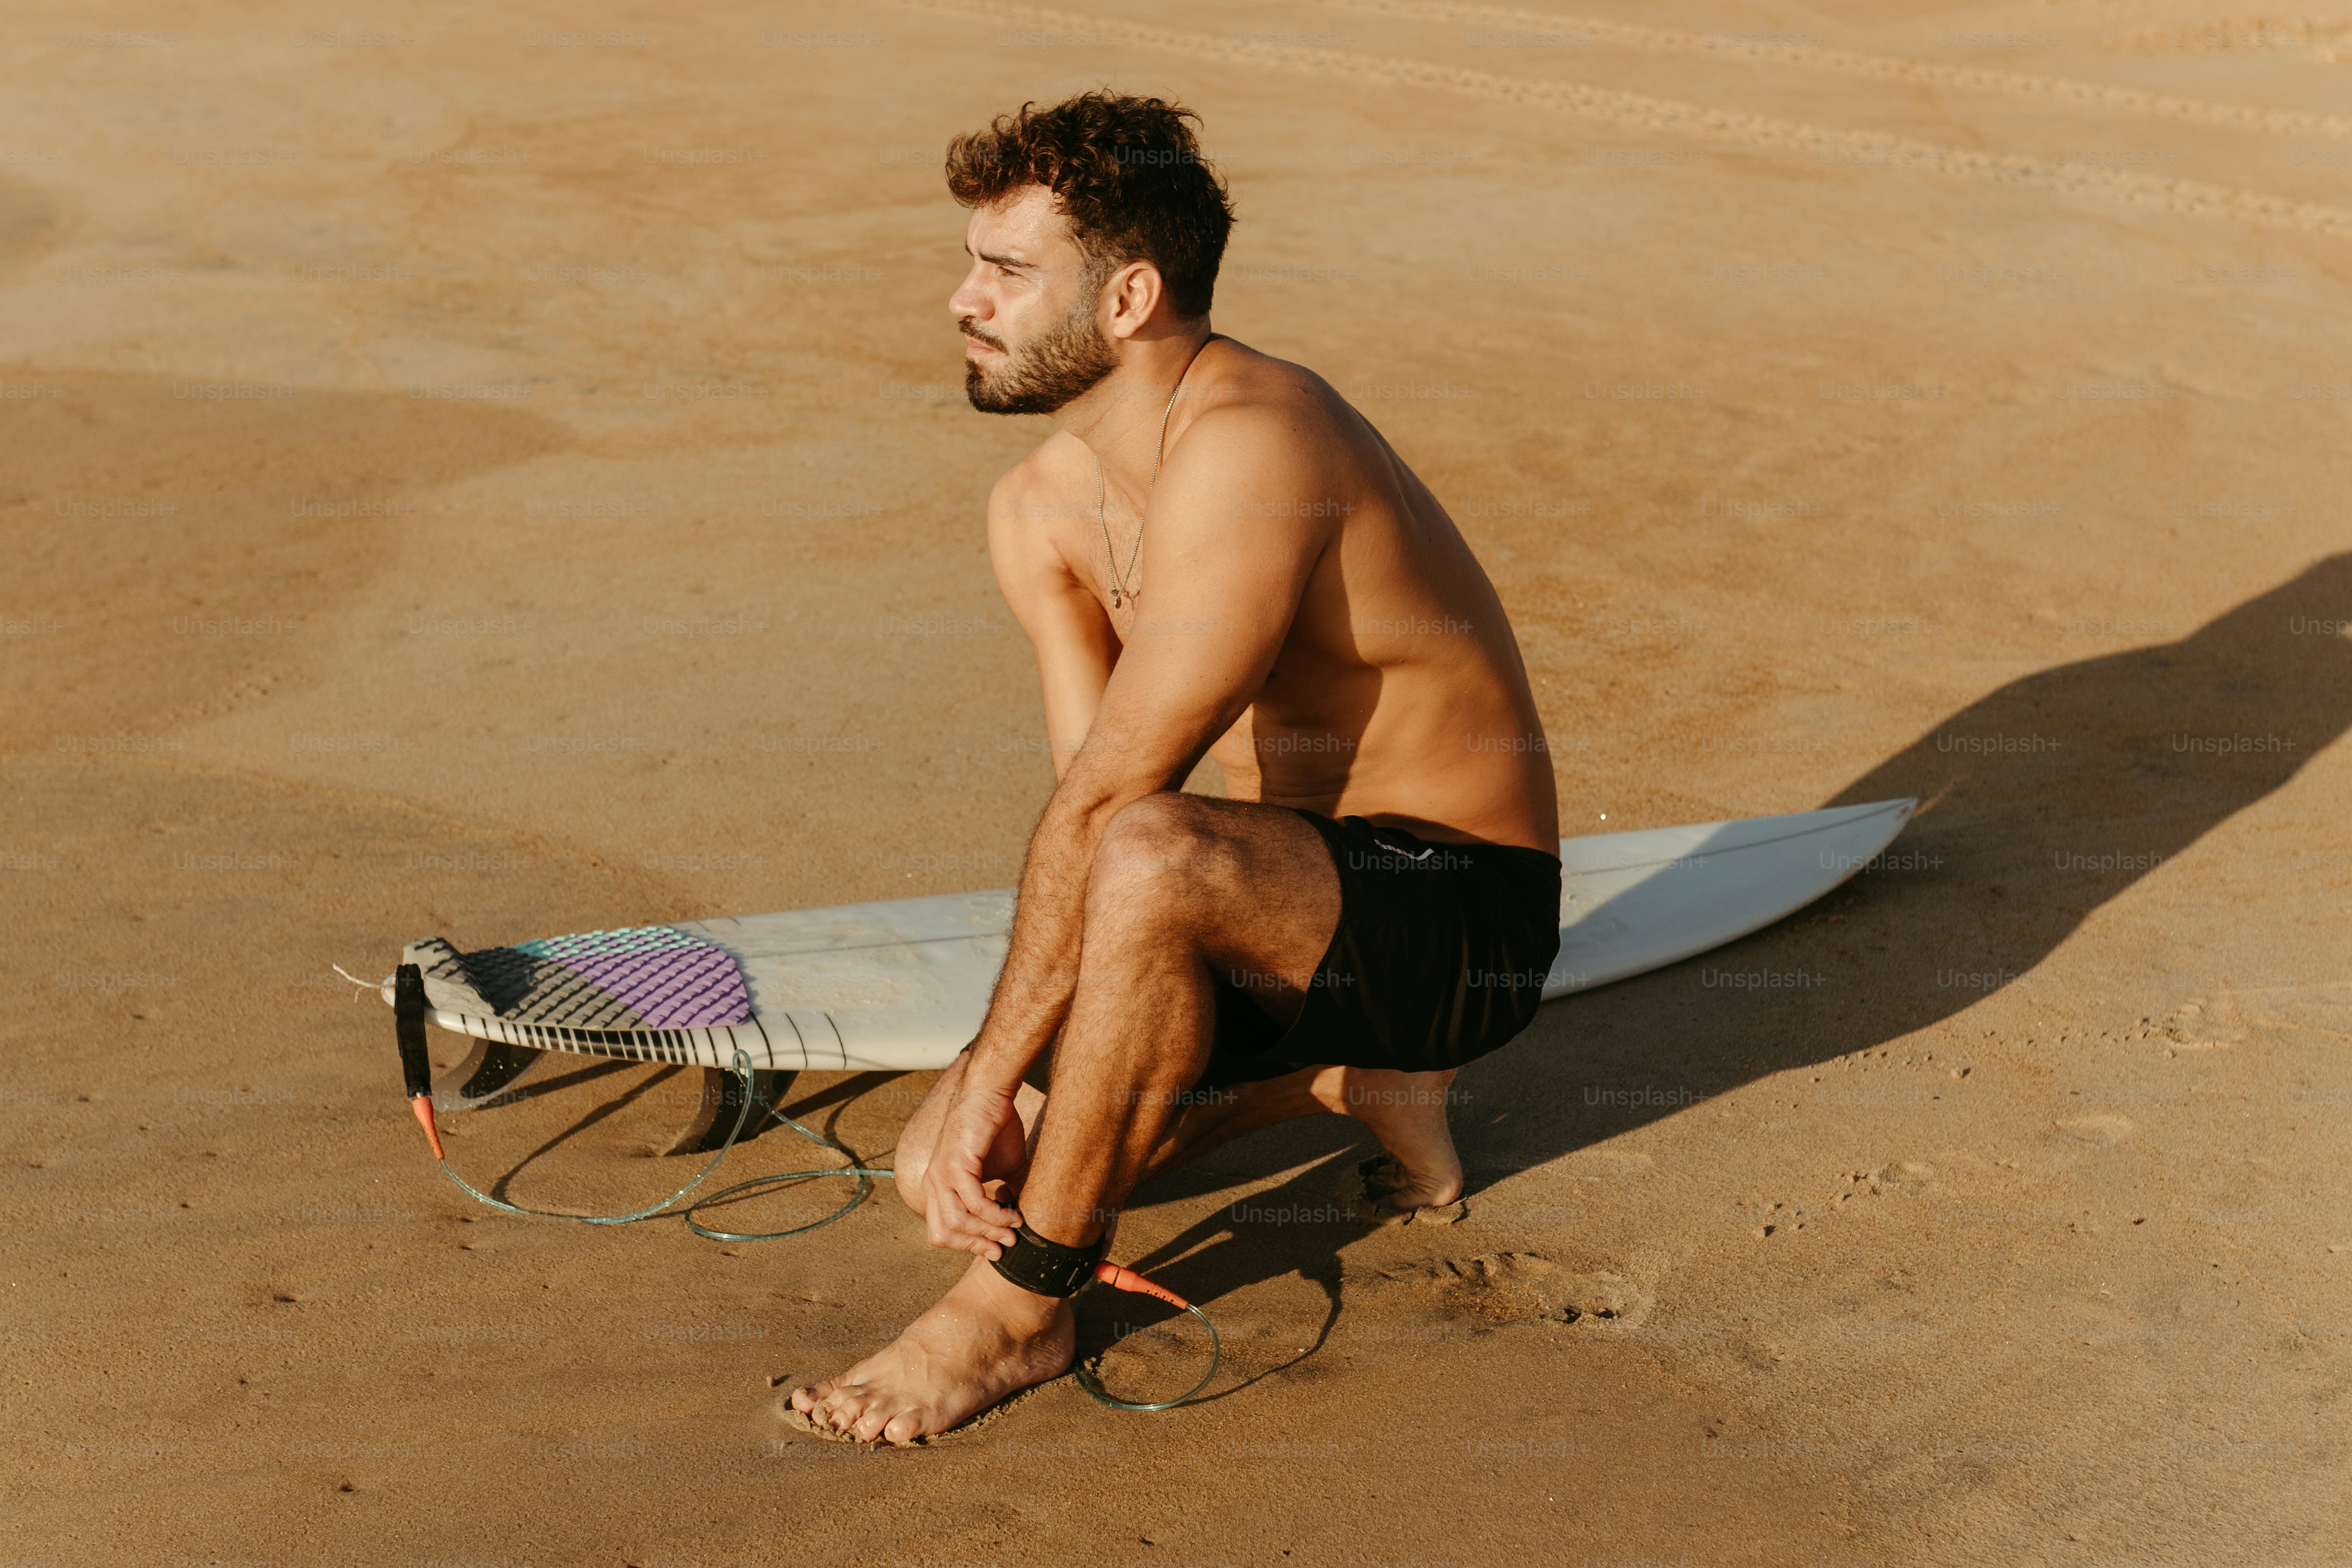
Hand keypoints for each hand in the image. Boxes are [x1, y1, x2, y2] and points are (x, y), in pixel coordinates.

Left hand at [922, 1075, 1028, 1258]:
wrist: (991, 1095)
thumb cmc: (995, 1129)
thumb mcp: (1002, 1170)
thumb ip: (1004, 1196)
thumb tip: (1020, 1221)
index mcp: (937, 1187)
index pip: (941, 1231)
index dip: (967, 1245)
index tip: (994, 1249)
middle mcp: (932, 1183)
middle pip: (941, 1233)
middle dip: (974, 1245)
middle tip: (1003, 1248)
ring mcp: (940, 1174)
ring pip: (957, 1221)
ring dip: (989, 1231)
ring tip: (1014, 1231)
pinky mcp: (955, 1164)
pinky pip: (973, 1202)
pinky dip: (995, 1214)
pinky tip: (1012, 1214)